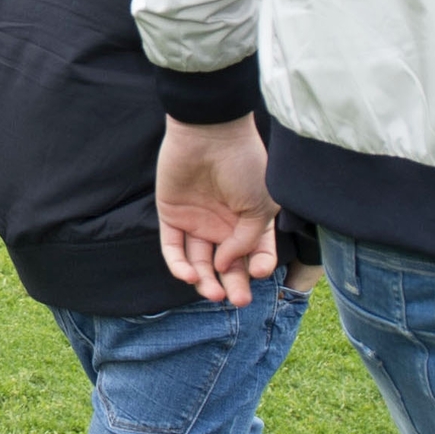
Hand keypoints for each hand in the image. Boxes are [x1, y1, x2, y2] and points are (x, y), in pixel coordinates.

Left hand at [157, 113, 278, 306]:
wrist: (210, 133)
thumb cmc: (243, 164)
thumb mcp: (262, 205)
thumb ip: (248, 241)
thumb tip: (227, 264)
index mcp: (251, 219)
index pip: (256, 254)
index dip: (259, 267)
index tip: (260, 271)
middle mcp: (224, 223)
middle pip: (227, 265)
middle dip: (233, 285)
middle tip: (237, 300)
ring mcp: (198, 221)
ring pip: (200, 262)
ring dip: (206, 281)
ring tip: (213, 292)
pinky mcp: (172, 216)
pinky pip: (173, 249)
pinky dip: (180, 266)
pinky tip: (189, 276)